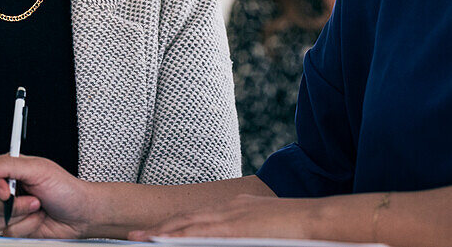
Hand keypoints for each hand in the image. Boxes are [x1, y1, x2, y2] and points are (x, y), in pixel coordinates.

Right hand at [0, 155, 91, 237]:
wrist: (80, 214)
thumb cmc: (65, 188)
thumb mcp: (39, 170)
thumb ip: (9, 166)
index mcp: (9, 170)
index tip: (5, 188)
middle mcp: (5, 190)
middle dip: (11, 203)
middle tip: (33, 198)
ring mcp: (8, 211)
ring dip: (21, 214)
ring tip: (38, 206)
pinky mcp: (14, 228)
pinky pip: (8, 231)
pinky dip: (27, 225)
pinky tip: (38, 218)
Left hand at [131, 195, 319, 240]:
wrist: (317, 220)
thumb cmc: (296, 229)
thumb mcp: (265, 225)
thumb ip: (246, 231)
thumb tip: (240, 237)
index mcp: (235, 208)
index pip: (196, 216)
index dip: (174, 224)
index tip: (155, 232)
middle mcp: (228, 208)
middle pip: (186, 218)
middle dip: (159, 228)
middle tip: (135, 236)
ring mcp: (231, 216)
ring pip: (187, 225)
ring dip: (162, 233)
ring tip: (141, 240)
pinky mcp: (235, 228)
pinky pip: (200, 234)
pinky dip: (180, 237)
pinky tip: (164, 242)